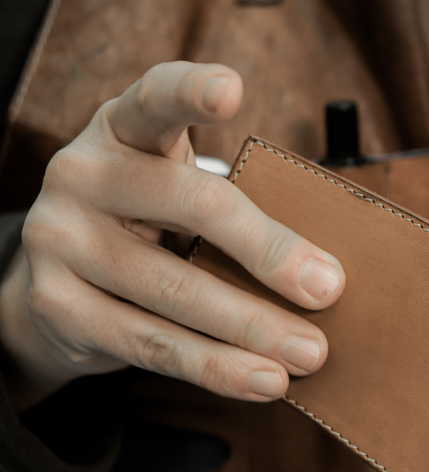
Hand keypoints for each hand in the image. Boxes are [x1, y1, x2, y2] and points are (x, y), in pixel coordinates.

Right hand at [0, 63, 343, 410]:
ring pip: (175, 290)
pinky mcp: (56, 305)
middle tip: (328, 289)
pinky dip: (215, 367)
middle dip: (269, 251)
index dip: (192, 90)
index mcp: (123, 128)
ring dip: (253, 328)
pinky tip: (262, 380)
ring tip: (310, 353)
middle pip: (192, 206)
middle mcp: (82, 174)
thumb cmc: (149, 217)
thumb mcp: (179, 187)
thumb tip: (326, 271)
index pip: (157, 98)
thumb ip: (237, 203)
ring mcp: (60, 240)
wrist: (56, 279)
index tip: (232, 90)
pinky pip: (150, 344)